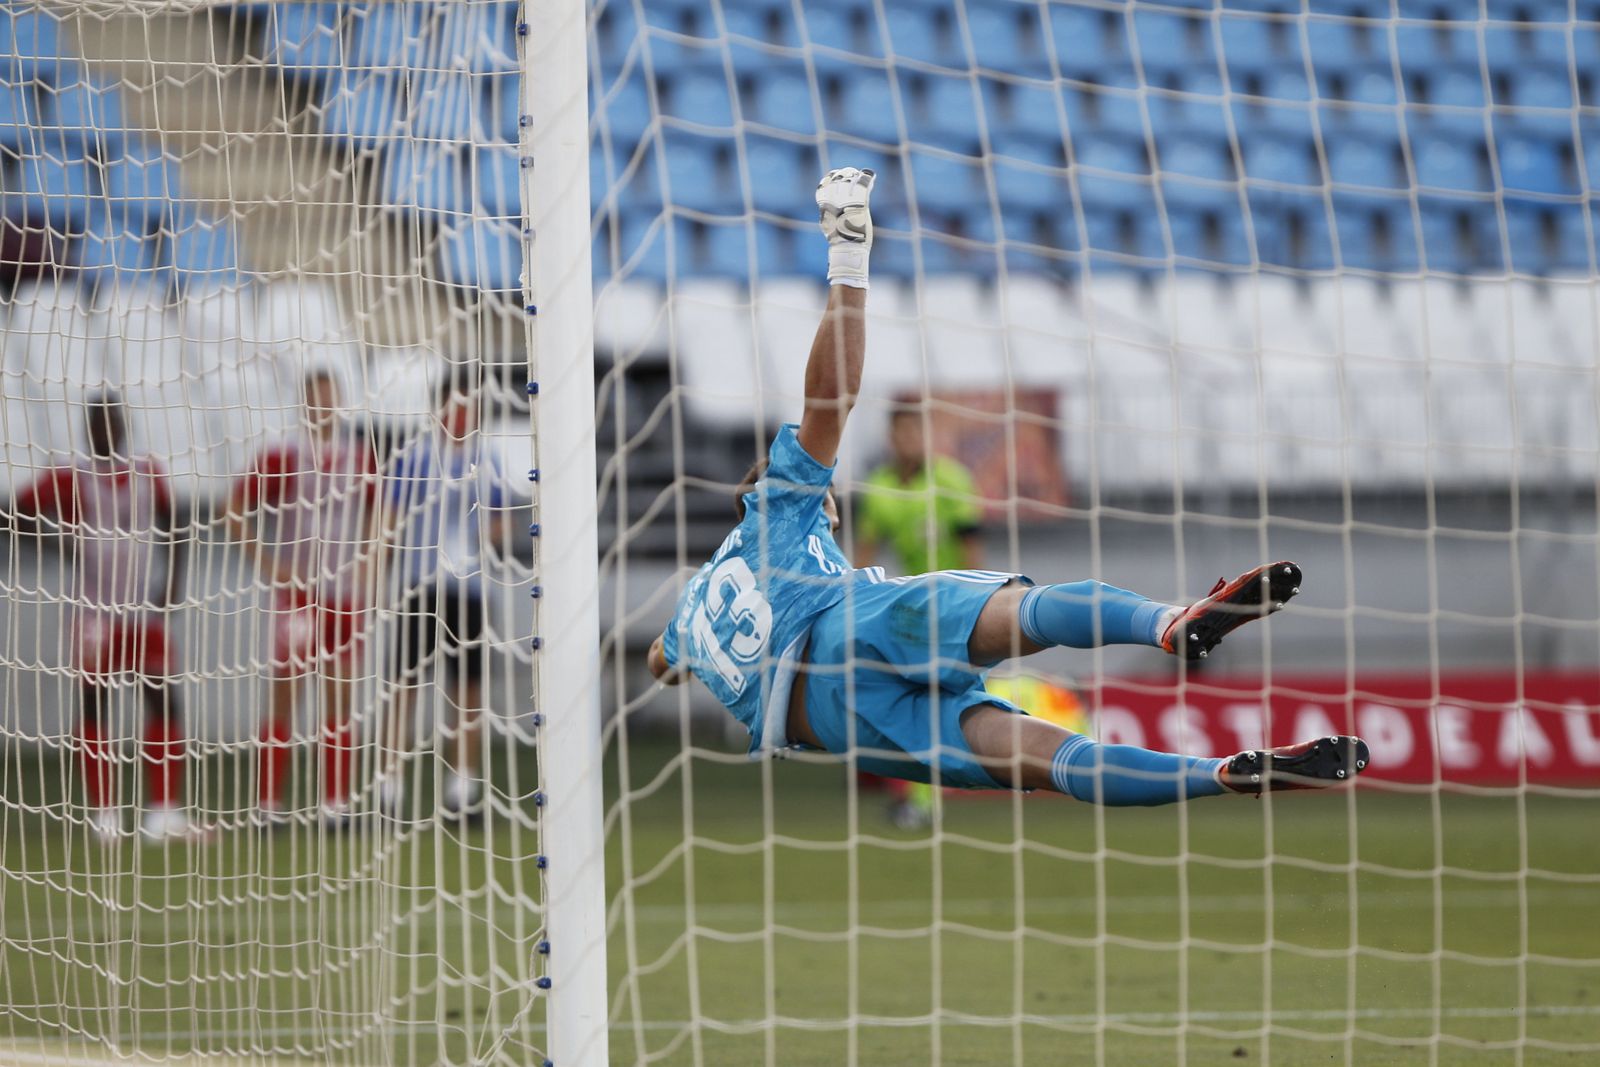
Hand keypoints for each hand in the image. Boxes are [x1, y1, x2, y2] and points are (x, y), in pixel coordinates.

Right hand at [816, 167, 874, 286]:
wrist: (848, 249)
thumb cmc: (839, 240)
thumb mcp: (828, 223)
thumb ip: (828, 211)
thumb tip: (826, 205)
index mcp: (824, 205)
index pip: (825, 184)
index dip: (832, 178)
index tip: (838, 176)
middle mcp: (834, 201)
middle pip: (838, 178)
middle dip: (846, 174)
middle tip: (853, 174)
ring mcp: (846, 201)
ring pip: (851, 179)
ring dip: (856, 176)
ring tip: (863, 177)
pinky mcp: (860, 204)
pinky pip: (864, 184)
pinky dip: (868, 178)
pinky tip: (872, 177)